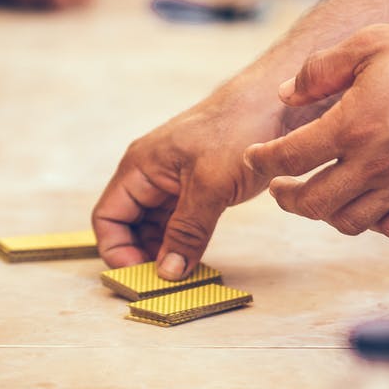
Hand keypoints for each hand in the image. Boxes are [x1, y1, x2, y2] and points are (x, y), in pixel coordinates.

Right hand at [91, 90, 274, 279]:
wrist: (280, 103)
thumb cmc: (240, 128)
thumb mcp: (211, 185)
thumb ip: (187, 231)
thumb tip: (167, 274)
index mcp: (140, 166)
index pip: (108, 217)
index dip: (116, 250)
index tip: (140, 277)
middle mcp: (152, 173)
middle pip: (130, 225)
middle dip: (141, 255)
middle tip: (163, 284)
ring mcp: (177, 179)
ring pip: (157, 225)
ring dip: (165, 251)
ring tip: (183, 276)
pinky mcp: (202, 185)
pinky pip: (182, 220)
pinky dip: (185, 241)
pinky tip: (198, 258)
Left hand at [243, 24, 388, 238]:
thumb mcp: (372, 42)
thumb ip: (322, 69)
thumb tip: (286, 95)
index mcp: (353, 125)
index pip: (289, 157)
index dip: (263, 160)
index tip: (255, 157)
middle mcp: (374, 165)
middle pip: (311, 202)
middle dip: (286, 196)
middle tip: (279, 186)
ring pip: (346, 222)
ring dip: (323, 211)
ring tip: (317, 193)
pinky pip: (386, 227)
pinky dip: (366, 220)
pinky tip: (363, 200)